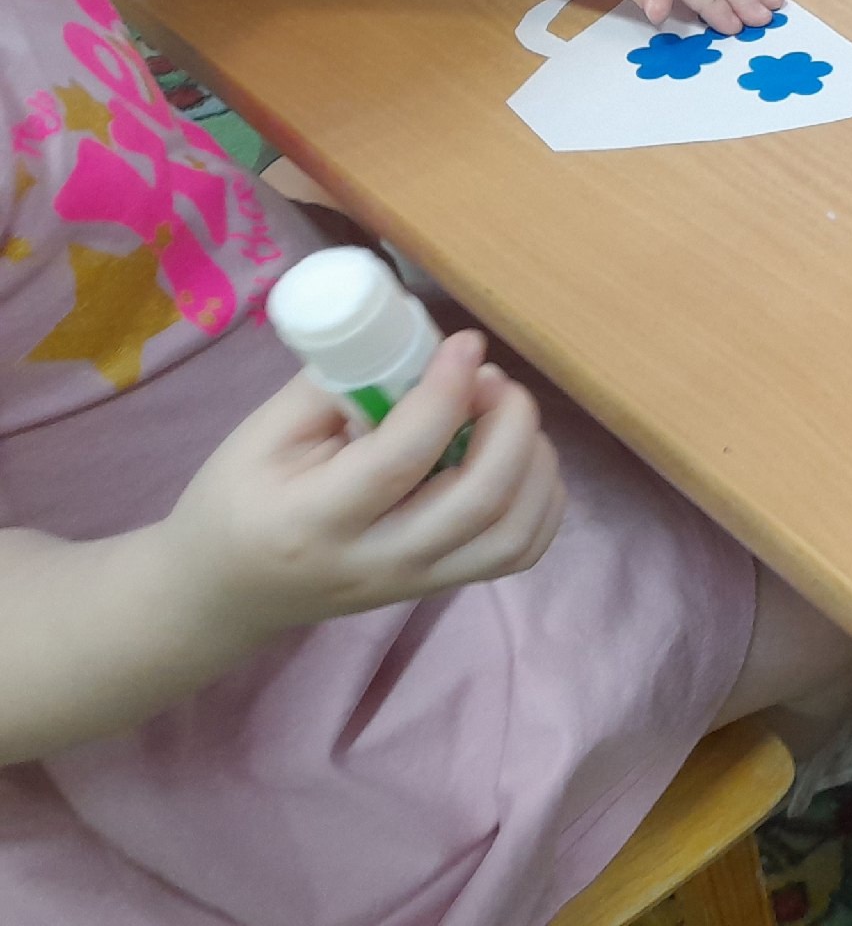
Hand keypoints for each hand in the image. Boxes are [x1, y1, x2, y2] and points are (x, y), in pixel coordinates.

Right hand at [160, 331, 564, 642]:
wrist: (225, 592)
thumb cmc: (237, 501)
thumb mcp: (262, 434)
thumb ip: (336, 387)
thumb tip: (416, 344)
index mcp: (313, 520)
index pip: (401, 459)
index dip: (445, 391)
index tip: (466, 343)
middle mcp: (376, 562)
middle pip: (478, 501)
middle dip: (508, 424)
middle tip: (492, 380)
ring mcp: (415, 584)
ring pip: (512, 535)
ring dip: (533, 462)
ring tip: (506, 417)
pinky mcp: (440, 587)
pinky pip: (518, 552)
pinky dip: (541, 498)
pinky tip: (518, 457)